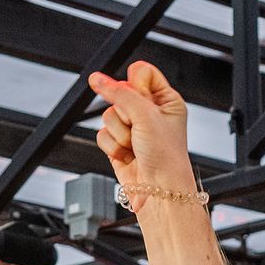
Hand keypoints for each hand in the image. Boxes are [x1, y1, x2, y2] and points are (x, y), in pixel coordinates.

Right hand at [88, 61, 199, 193]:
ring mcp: (133, 129)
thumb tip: (98, 78)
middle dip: (126, 114)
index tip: (140, 99)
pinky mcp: (118, 144)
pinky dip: (112, 146)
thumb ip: (119, 93)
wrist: (159, 192)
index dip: (135, 84)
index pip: (141, 72)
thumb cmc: (166, 157)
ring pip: (108, 115)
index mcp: (166, 100)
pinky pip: (102, 134)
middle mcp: (149, 112)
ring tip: (135, 146)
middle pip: (120, 94)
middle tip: (140, 129)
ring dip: (119, 133)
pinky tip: (128, 155)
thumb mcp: (145, 115)